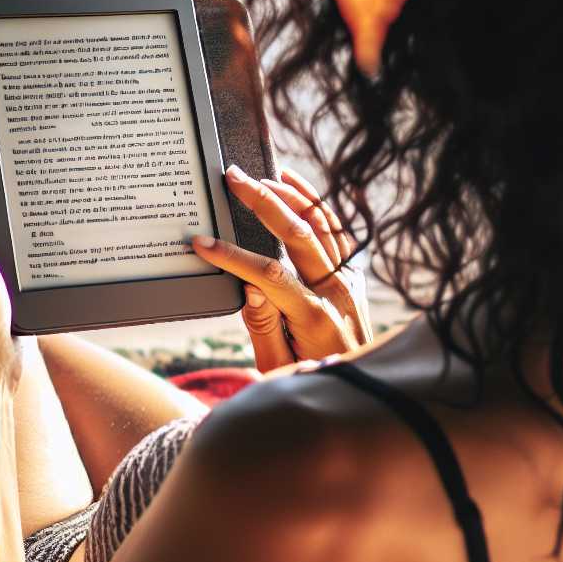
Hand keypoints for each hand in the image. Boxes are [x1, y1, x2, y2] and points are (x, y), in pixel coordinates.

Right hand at [191, 165, 370, 370]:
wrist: (360, 386)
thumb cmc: (309, 376)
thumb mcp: (278, 365)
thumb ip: (263, 325)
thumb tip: (249, 285)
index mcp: (314, 317)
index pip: (269, 275)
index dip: (233, 256)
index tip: (202, 242)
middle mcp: (336, 291)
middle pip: (298, 234)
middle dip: (262, 201)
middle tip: (234, 178)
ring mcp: (349, 278)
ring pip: (322, 223)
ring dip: (290, 194)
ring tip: (260, 175)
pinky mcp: (354, 273)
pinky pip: (337, 228)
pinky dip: (315, 202)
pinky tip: (293, 183)